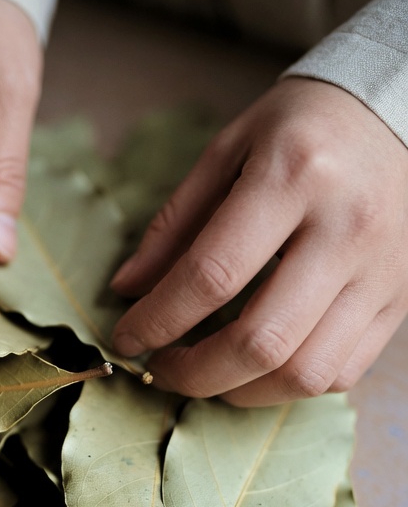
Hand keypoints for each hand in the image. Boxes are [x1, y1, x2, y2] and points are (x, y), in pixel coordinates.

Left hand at [110, 77, 407, 404]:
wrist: (394, 114)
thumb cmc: (301, 129)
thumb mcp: (228, 150)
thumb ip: (174, 223)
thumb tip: (126, 290)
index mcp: (294, 176)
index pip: (213, 275)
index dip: (158, 319)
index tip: (126, 338)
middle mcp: (345, 229)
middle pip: (261, 341)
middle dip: (195, 373)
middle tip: (161, 368)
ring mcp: (380, 272)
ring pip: (305, 373)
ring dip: (241, 392)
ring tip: (206, 375)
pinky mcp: (398, 300)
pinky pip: (341, 373)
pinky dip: (288, 385)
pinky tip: (256, 367)